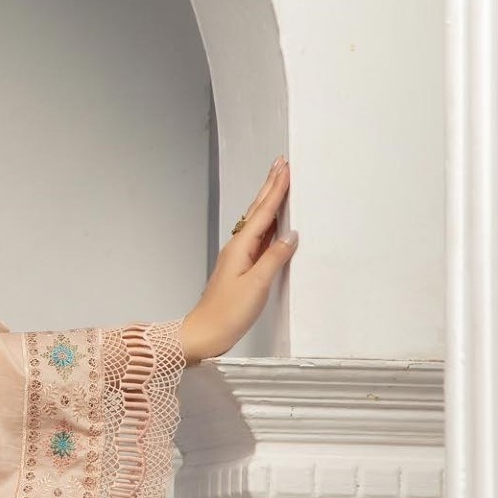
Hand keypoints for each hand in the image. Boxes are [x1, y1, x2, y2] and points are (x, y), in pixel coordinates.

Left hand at [181, 157, 296, 362]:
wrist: (206, 332)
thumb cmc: (227, 312)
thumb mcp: (256, 285)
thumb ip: (274, 258)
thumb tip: (292, 234)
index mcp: (240, 246)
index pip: (262, 212)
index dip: (275, 189)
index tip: (284, 167)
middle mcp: (239, 246)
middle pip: (257, 211)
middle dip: (271, 187)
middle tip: (281, 164)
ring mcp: (240, 256)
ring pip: (258, 222)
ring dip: (270, 202)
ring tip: (280, 184)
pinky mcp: (243, 267)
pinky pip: (260, 238)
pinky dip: (270, 224)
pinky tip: (277, 224)